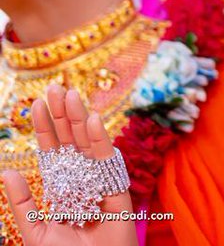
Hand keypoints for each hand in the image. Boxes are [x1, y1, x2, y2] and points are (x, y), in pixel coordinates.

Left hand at [1, 84, 136, 245]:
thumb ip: (22, 205)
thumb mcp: (35, 232)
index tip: (35, 104)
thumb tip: (7, 172)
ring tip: (70, 94)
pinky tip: (91, 120)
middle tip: (55, 88)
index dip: (44, 129)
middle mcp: (81, 181)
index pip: (52, 152)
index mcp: (61, 189)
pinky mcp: (118, 189)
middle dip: (62, 116)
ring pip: (88, 145)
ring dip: (79, 119)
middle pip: (71, 142)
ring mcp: (100, 182)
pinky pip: (107, 161)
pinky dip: (100, 140)